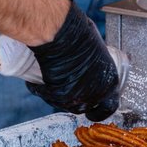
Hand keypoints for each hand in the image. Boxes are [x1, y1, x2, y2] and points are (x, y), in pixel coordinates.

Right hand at [26, 0, 119, 121]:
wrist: (62, 36)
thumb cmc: (81, 35)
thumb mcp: (98, 52)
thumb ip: (97, 66)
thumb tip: (91, 66)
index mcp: (110, 83)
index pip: (109, 107)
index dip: (100, 110)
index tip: (93, 110)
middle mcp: (96, 94)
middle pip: (85, 108)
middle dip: (76, 102)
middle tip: (66, 93)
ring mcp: (78, 97)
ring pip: (65, 105)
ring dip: (58, 98)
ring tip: (50, 85)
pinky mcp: (59, 96)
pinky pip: (48, 97)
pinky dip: (41, 90)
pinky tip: (36, 83)